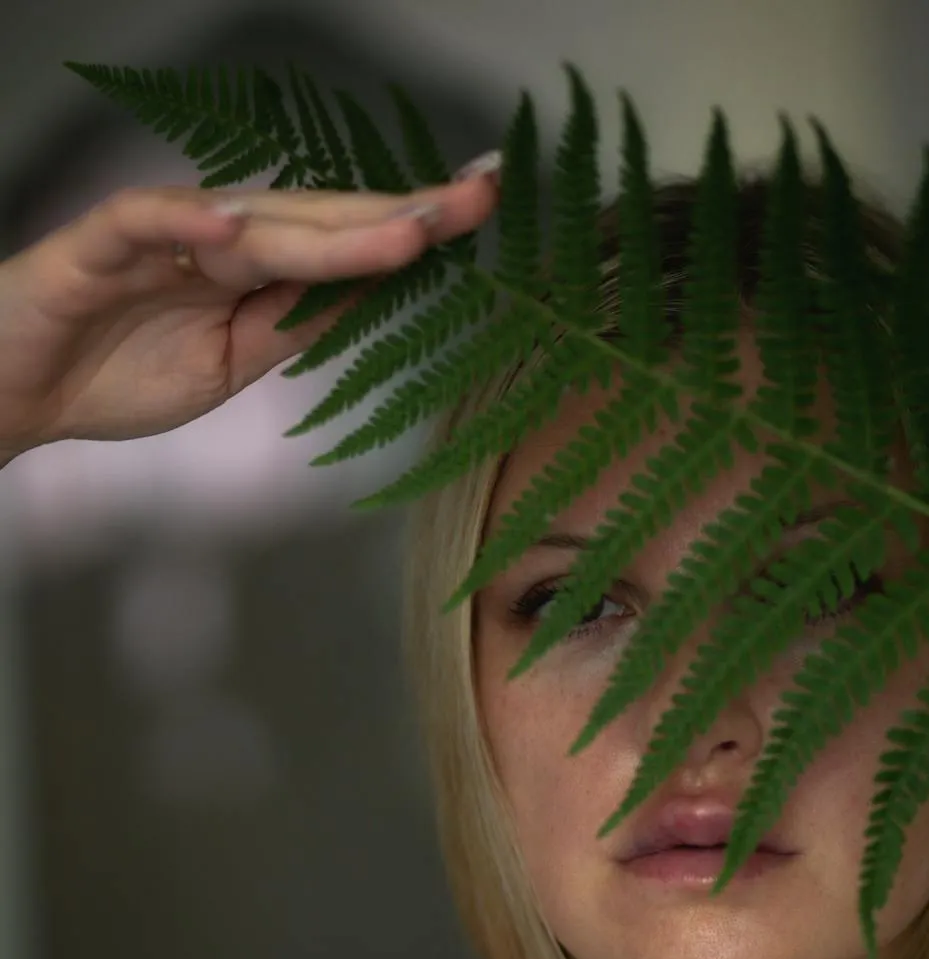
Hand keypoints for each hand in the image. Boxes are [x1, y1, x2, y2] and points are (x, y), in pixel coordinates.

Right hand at [0, 172, 498, 458]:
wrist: (21, 392)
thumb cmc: (121, 372)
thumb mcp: (235, 361)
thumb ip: (298, 322)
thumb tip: (380, 293)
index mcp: (256, 269)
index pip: (345, 242)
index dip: (412, 227)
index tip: (484, 210)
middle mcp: (219, 239)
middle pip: (320, 218)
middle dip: (401, 212)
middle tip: (480, 198)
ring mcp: (163, 237)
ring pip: (254, 220)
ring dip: (331, 227)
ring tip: (405, 229)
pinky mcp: (98, 247)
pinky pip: (143, 222)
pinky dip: (183, 222)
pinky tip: (235, 227)